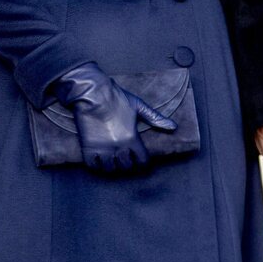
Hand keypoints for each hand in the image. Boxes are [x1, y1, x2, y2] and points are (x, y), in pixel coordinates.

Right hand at [52, 62, 175, 172]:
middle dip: (127, 164)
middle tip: (125, 159)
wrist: (92, 93)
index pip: (142, 161)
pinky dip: (96, 165)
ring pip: (110, 168)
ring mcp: (102, 148)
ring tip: (112, 160)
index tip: (139, 159)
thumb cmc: (116, 98)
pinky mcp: (88, 147)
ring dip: (112, 165)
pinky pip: (93, 165)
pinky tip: (98, 159)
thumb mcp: (139, 106)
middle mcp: (118, 146)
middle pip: (126, 166)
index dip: (142, 161)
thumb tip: (174, 127)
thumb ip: (156, 118)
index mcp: (132, 138)